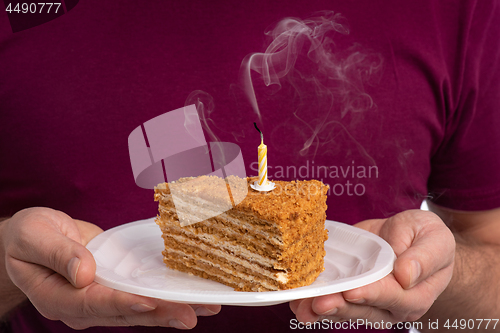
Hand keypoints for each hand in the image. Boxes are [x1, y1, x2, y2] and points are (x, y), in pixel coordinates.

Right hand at [2, 207, 219, 328]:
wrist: (33, 237)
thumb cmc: (28, 236)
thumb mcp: (33, 236)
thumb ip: (57, 253)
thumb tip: (84, 274)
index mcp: (57, 297)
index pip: (93, 303)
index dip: (122, 302)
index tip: (149, 301)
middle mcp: (82, 305)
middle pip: (125, 312)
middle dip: (160, 313)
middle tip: (194, 314)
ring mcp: (100, 298)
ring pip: (139, 307)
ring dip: (171, 307)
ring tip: (205, 309)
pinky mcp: (113, 286)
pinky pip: (140, 293)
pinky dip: (164, 295)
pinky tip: (189, 294)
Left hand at [290, 209, 454, 324]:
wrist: (410, 238)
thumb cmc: (426, 238)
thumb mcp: (435, 238)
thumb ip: (424, 256)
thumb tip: (406, 275)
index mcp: (415, 293)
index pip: (392, 296)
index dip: (371, 293)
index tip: (352, 291)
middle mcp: (390, 304)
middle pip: (362, 309)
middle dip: (339, 306)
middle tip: (318, 303)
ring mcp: (368, 300)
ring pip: (345, 310)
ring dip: (321, 309)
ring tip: (301, 306)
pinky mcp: (350, 291)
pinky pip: (333, 299)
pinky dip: (313, 300)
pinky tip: (297, 300)